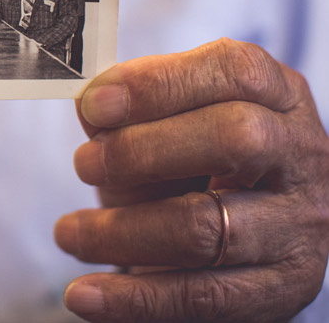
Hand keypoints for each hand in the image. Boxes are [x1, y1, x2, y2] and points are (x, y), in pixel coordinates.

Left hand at [55, 39, 328, 321]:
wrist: (241, 235)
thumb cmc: (192, 161)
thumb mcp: (168, 123)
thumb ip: (130, 110)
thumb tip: (90, 107)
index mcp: (276, 94)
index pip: (234, 71)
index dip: (158, 84)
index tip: (93, 106)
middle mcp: (300, 153)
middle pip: (235, 137)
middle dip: (143, 150)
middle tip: (83, 165)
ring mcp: (298, 224)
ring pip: (207, 225)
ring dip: (120, 231)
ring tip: (68, 232)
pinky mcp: (281, 288)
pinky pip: (201, 296)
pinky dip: (133, 298)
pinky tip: (84, 295)